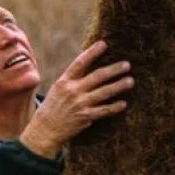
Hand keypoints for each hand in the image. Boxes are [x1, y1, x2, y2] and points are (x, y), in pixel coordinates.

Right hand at [20, 41, 131, 157]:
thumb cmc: (52, 107)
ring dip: (119, 86)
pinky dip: (115, 107)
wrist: (44, 129)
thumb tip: (89, 69)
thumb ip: (72, 80)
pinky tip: (124, 103)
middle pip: (97, 76)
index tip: (104, 44)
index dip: (92, 52)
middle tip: (127, 64)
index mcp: (65, 81)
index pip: (80, 62)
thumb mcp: (58, 89)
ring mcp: (80, 104)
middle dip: (114, 69)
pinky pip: (104, 110)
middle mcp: (73, 90)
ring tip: (130, 81)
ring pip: (104, 92)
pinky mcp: (85, 117)